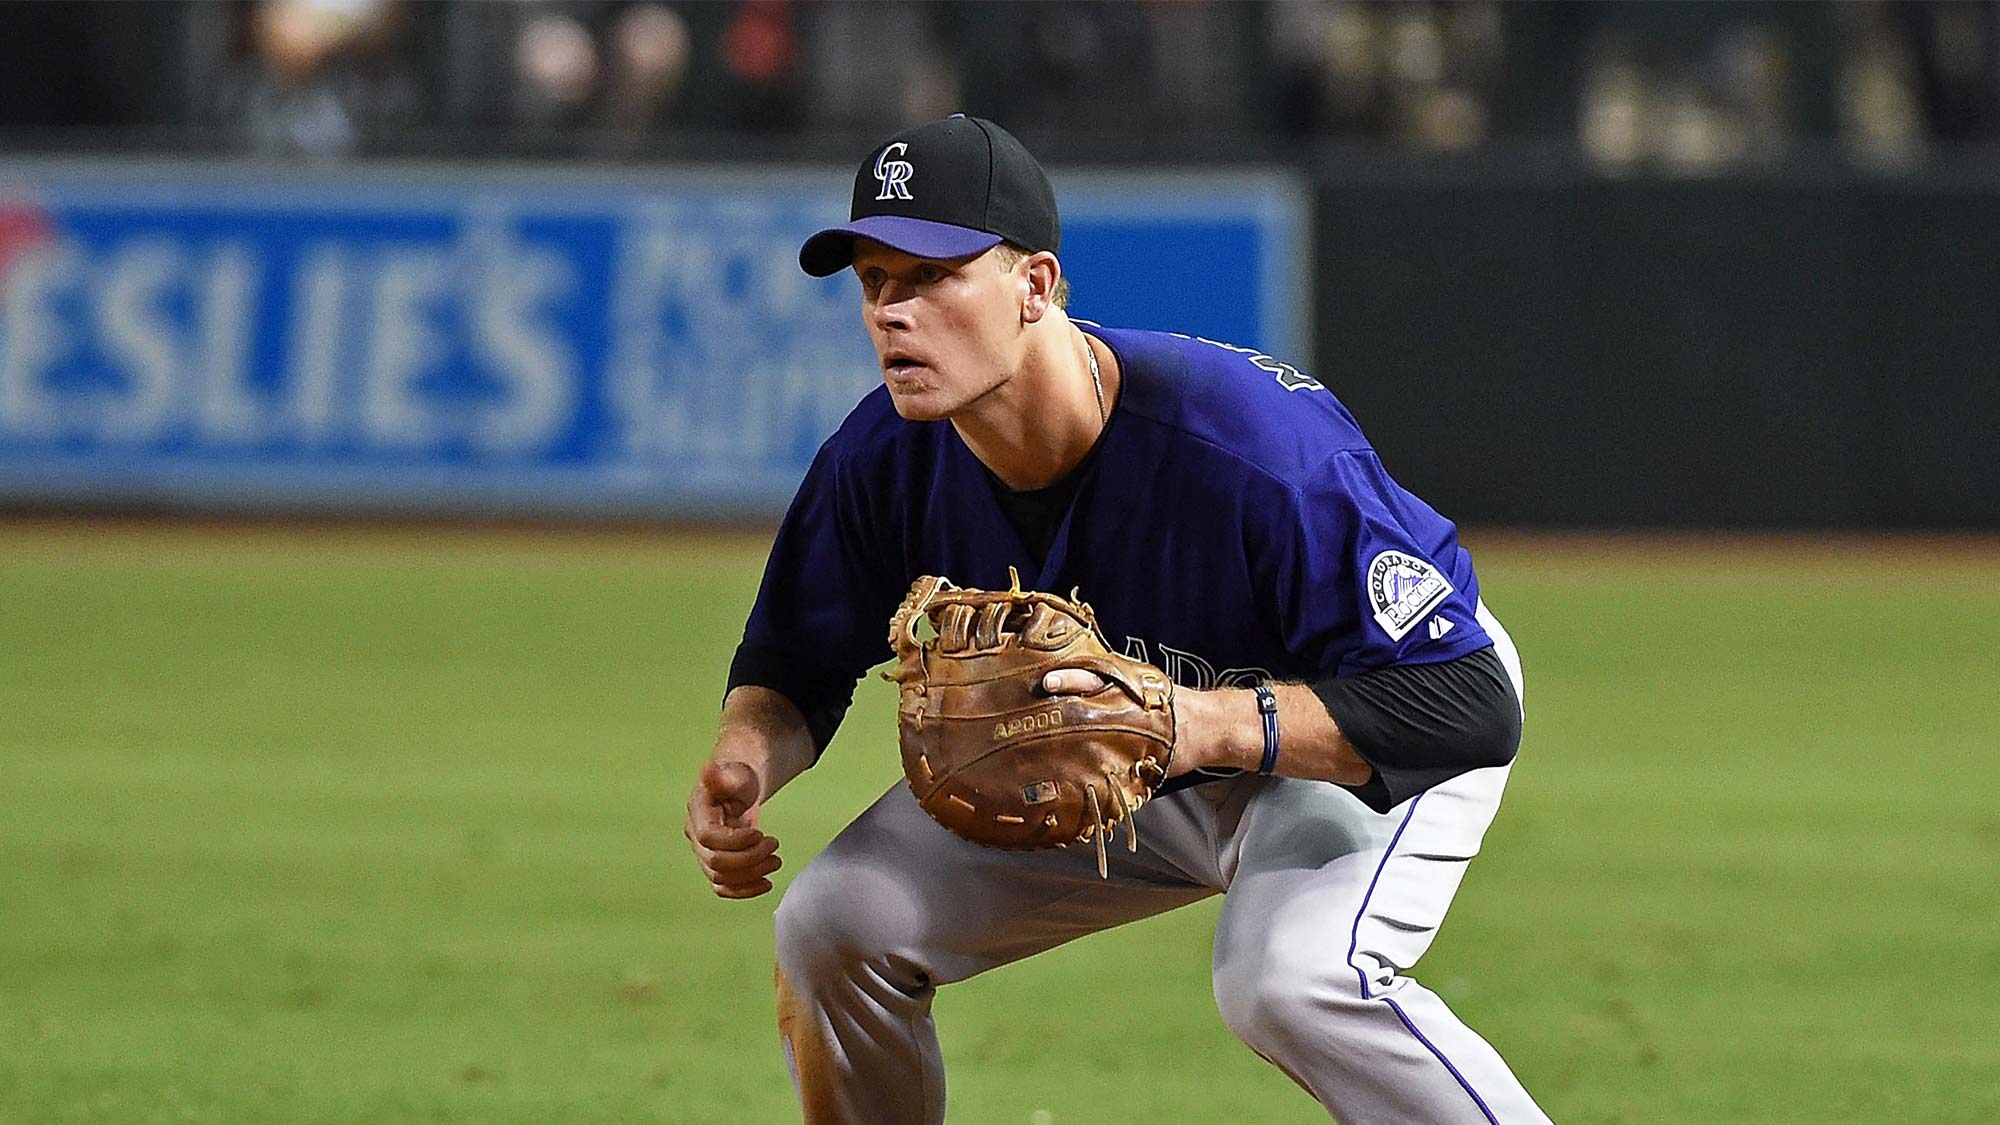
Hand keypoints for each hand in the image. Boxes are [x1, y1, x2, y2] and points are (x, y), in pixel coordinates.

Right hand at [684, 759, 781, 898]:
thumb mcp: (736, 774)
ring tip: (777, 861)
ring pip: (721, 878)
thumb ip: (723, 776)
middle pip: (715, 862)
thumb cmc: (738, 779)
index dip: (735, 841)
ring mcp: (704, 853)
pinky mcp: (716, 866)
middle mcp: (695, 836)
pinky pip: (724, 887)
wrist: (738, 789)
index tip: (760, 833)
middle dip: (749, 858)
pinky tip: (767, 884)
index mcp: (697, 813)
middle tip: (775, 845)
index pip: (709, 838)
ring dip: (752, 874)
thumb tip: (708, 769)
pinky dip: (745, 890)